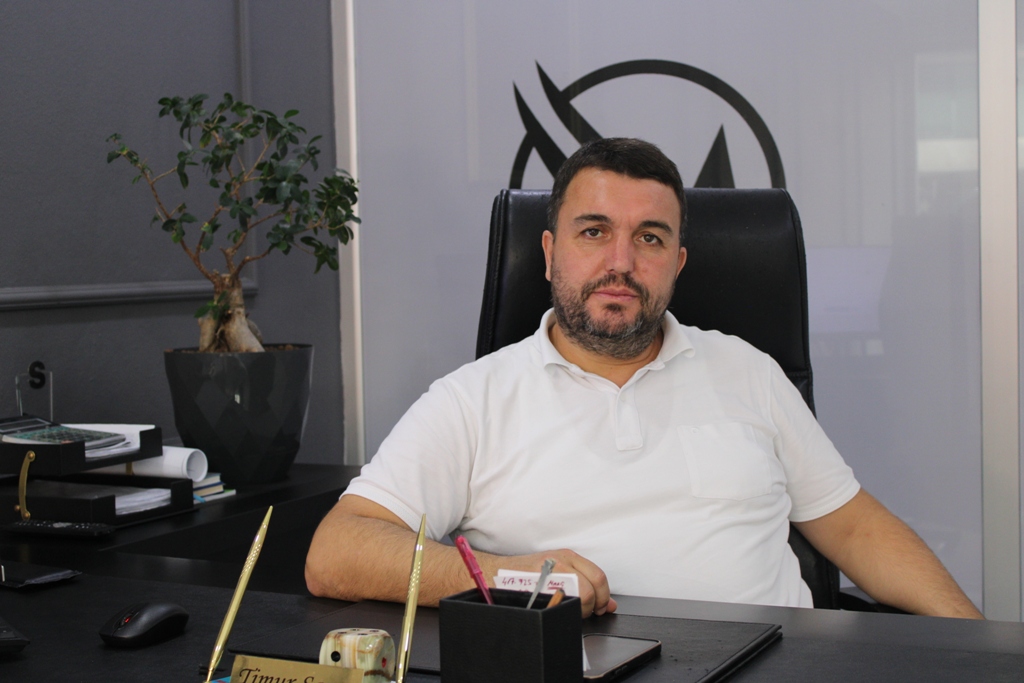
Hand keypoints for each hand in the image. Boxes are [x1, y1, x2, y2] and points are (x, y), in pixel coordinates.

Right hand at [489, 549, 616, 617]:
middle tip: (583, 612)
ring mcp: (549, 574)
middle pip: (591, 589)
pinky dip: (562, 610)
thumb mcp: (559, 571)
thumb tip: (608, 604)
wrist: (496, 573)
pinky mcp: (537, 586)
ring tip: (567, 610)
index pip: (599, 577)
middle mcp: (561, 562)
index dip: (603, 597)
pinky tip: (555, 609)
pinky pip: (560, 603)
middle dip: (591, 607)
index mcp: (568, 557)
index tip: (600, 607)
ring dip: (578, 610)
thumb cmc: (527, 575)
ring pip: (579, 596)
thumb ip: (585, 583)